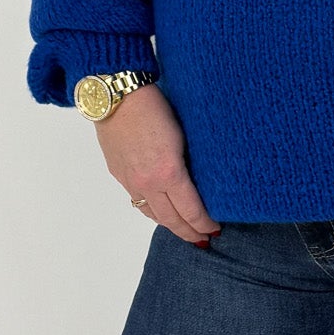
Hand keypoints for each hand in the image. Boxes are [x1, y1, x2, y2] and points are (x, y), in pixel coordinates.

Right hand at [94, 83, 220, 245]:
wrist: (117, 95)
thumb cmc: (155, 105)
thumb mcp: (183, 134)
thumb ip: (189, 162)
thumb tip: (200, 180)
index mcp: (169, 173)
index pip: (192, 211)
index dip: (205, 224)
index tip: (216, 228)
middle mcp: (149, 183)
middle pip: (172, 220)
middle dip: (190, 232)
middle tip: (204, 238)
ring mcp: (131, 181)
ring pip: (153, 214)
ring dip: (170, 225)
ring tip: (184, 230)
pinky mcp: (119, 174)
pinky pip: (138, 201)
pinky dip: (152, 212)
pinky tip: (160, 213)